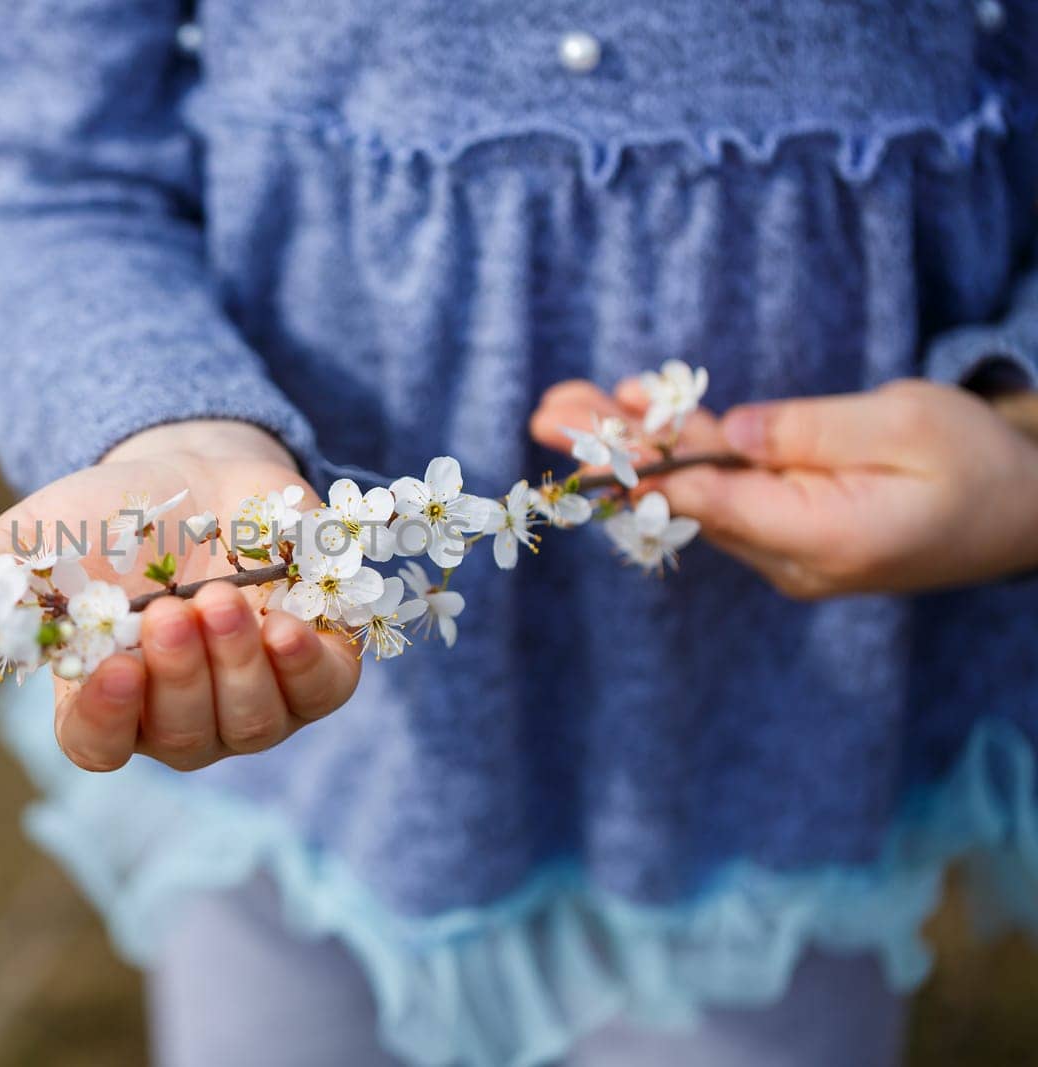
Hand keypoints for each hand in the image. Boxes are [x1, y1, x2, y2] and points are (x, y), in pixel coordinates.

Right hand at [0, 420, 361, 771]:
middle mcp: (182, 714)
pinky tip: (287, 626)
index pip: (100, 745)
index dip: (108, 721)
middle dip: (180, 677)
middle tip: (173, 611)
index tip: (116, 669)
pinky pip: (321, 693)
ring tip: (221, 598)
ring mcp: (254, 696)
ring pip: (254, 723)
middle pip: (186, 739)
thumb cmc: (109, 516)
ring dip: (238, 666)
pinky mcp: (316, 664)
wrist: (196, 473)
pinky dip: (306, 668)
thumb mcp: (38, 536)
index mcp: (108, 697)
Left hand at [531, 378, 1037, 598]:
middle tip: (546, 414)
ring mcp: (786, 551)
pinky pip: (721, 496)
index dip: (640, 463)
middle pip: (685, 500)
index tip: (579, 437)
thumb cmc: (977, 465)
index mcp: (823, 537)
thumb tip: (725, 432)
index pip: (710, 501)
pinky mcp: (788, 535)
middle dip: (614, 454)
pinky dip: (679, 457)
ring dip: (633, 449)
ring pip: (694, 496)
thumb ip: (807, 431)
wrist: (1024, 514)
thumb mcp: (904, 424)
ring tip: (565, 408)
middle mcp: (790, 558)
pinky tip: (633, 419)